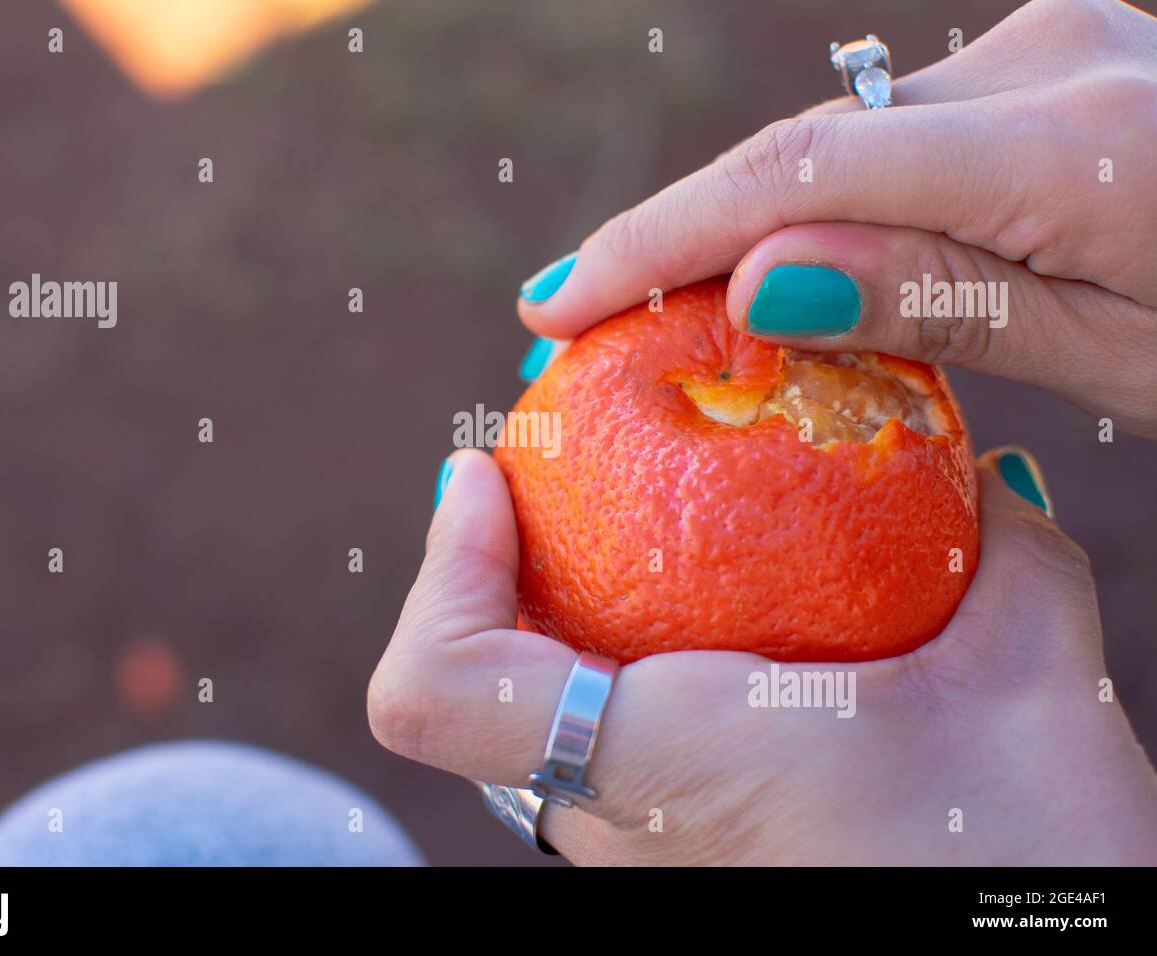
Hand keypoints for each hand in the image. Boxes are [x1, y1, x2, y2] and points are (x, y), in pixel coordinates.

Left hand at [368, 448, 1156, 863]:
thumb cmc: (1027, 862)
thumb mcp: (1028, 684)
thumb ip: (1001, 554)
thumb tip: (973, 474)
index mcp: (658, 761)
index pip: (440, 686)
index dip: (438, 567)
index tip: (484, 473)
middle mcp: (613, 822)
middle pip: (478, 676)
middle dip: (502, 556)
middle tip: (561, 452)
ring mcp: (631, 852)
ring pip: (540, 709)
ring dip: (560, 603)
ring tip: (631, 507)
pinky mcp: (664, 859)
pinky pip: (601, 736)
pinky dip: (622, 652)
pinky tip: (713, 607)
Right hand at [516, 0, 1156, 436]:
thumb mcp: (1125, 354)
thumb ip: (945, 301)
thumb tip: (761, 279)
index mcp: (1074, 139)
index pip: (806, 178)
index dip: (660, 237)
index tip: (553, 302)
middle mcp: (1048, 54)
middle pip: (809, 152)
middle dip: (684, 237)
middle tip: (582, 317)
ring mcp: (1051, 41)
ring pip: (849, 143)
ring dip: (755, 225)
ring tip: (668, 308)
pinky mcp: (1050, 58)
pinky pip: (901, 135)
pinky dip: (833, 204)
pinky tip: (792, 269)